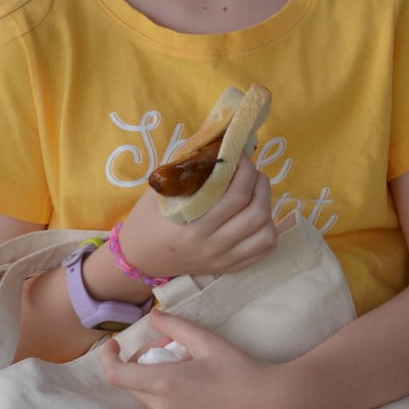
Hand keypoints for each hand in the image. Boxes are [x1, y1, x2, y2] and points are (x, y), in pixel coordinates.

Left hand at [99, 312, 295, 408]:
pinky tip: (193, 382)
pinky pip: (160, 407)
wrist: (267, 405)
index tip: (113, 343)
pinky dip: (164, 391)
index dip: (107, 358)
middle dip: (139, 362)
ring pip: (145, 395)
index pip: (116, 375)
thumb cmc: (240, 370)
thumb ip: (176, 327)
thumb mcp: (208, 341)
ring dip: (152, 377)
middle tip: (167, 346)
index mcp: (165, 383)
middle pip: (130, 383)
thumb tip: (154, 316)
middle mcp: (163, 407)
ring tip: (185, 363)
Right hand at [115, 154, 277, 281]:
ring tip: (256, 192)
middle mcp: (212, 246)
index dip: (245, 170)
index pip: (235, 196)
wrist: (139, 259)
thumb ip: (186, 168)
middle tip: (252, 172)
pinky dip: (268, 230)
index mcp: (193, 227)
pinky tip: (258, 217)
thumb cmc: (147, 221)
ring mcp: (223, 260)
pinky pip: (264, 251)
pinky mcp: (230, 267)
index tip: (240, 156)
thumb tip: (215, 141)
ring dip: (268, 207)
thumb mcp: (160, 192)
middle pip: (256, 213)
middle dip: (260, 184)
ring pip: (266, 233)